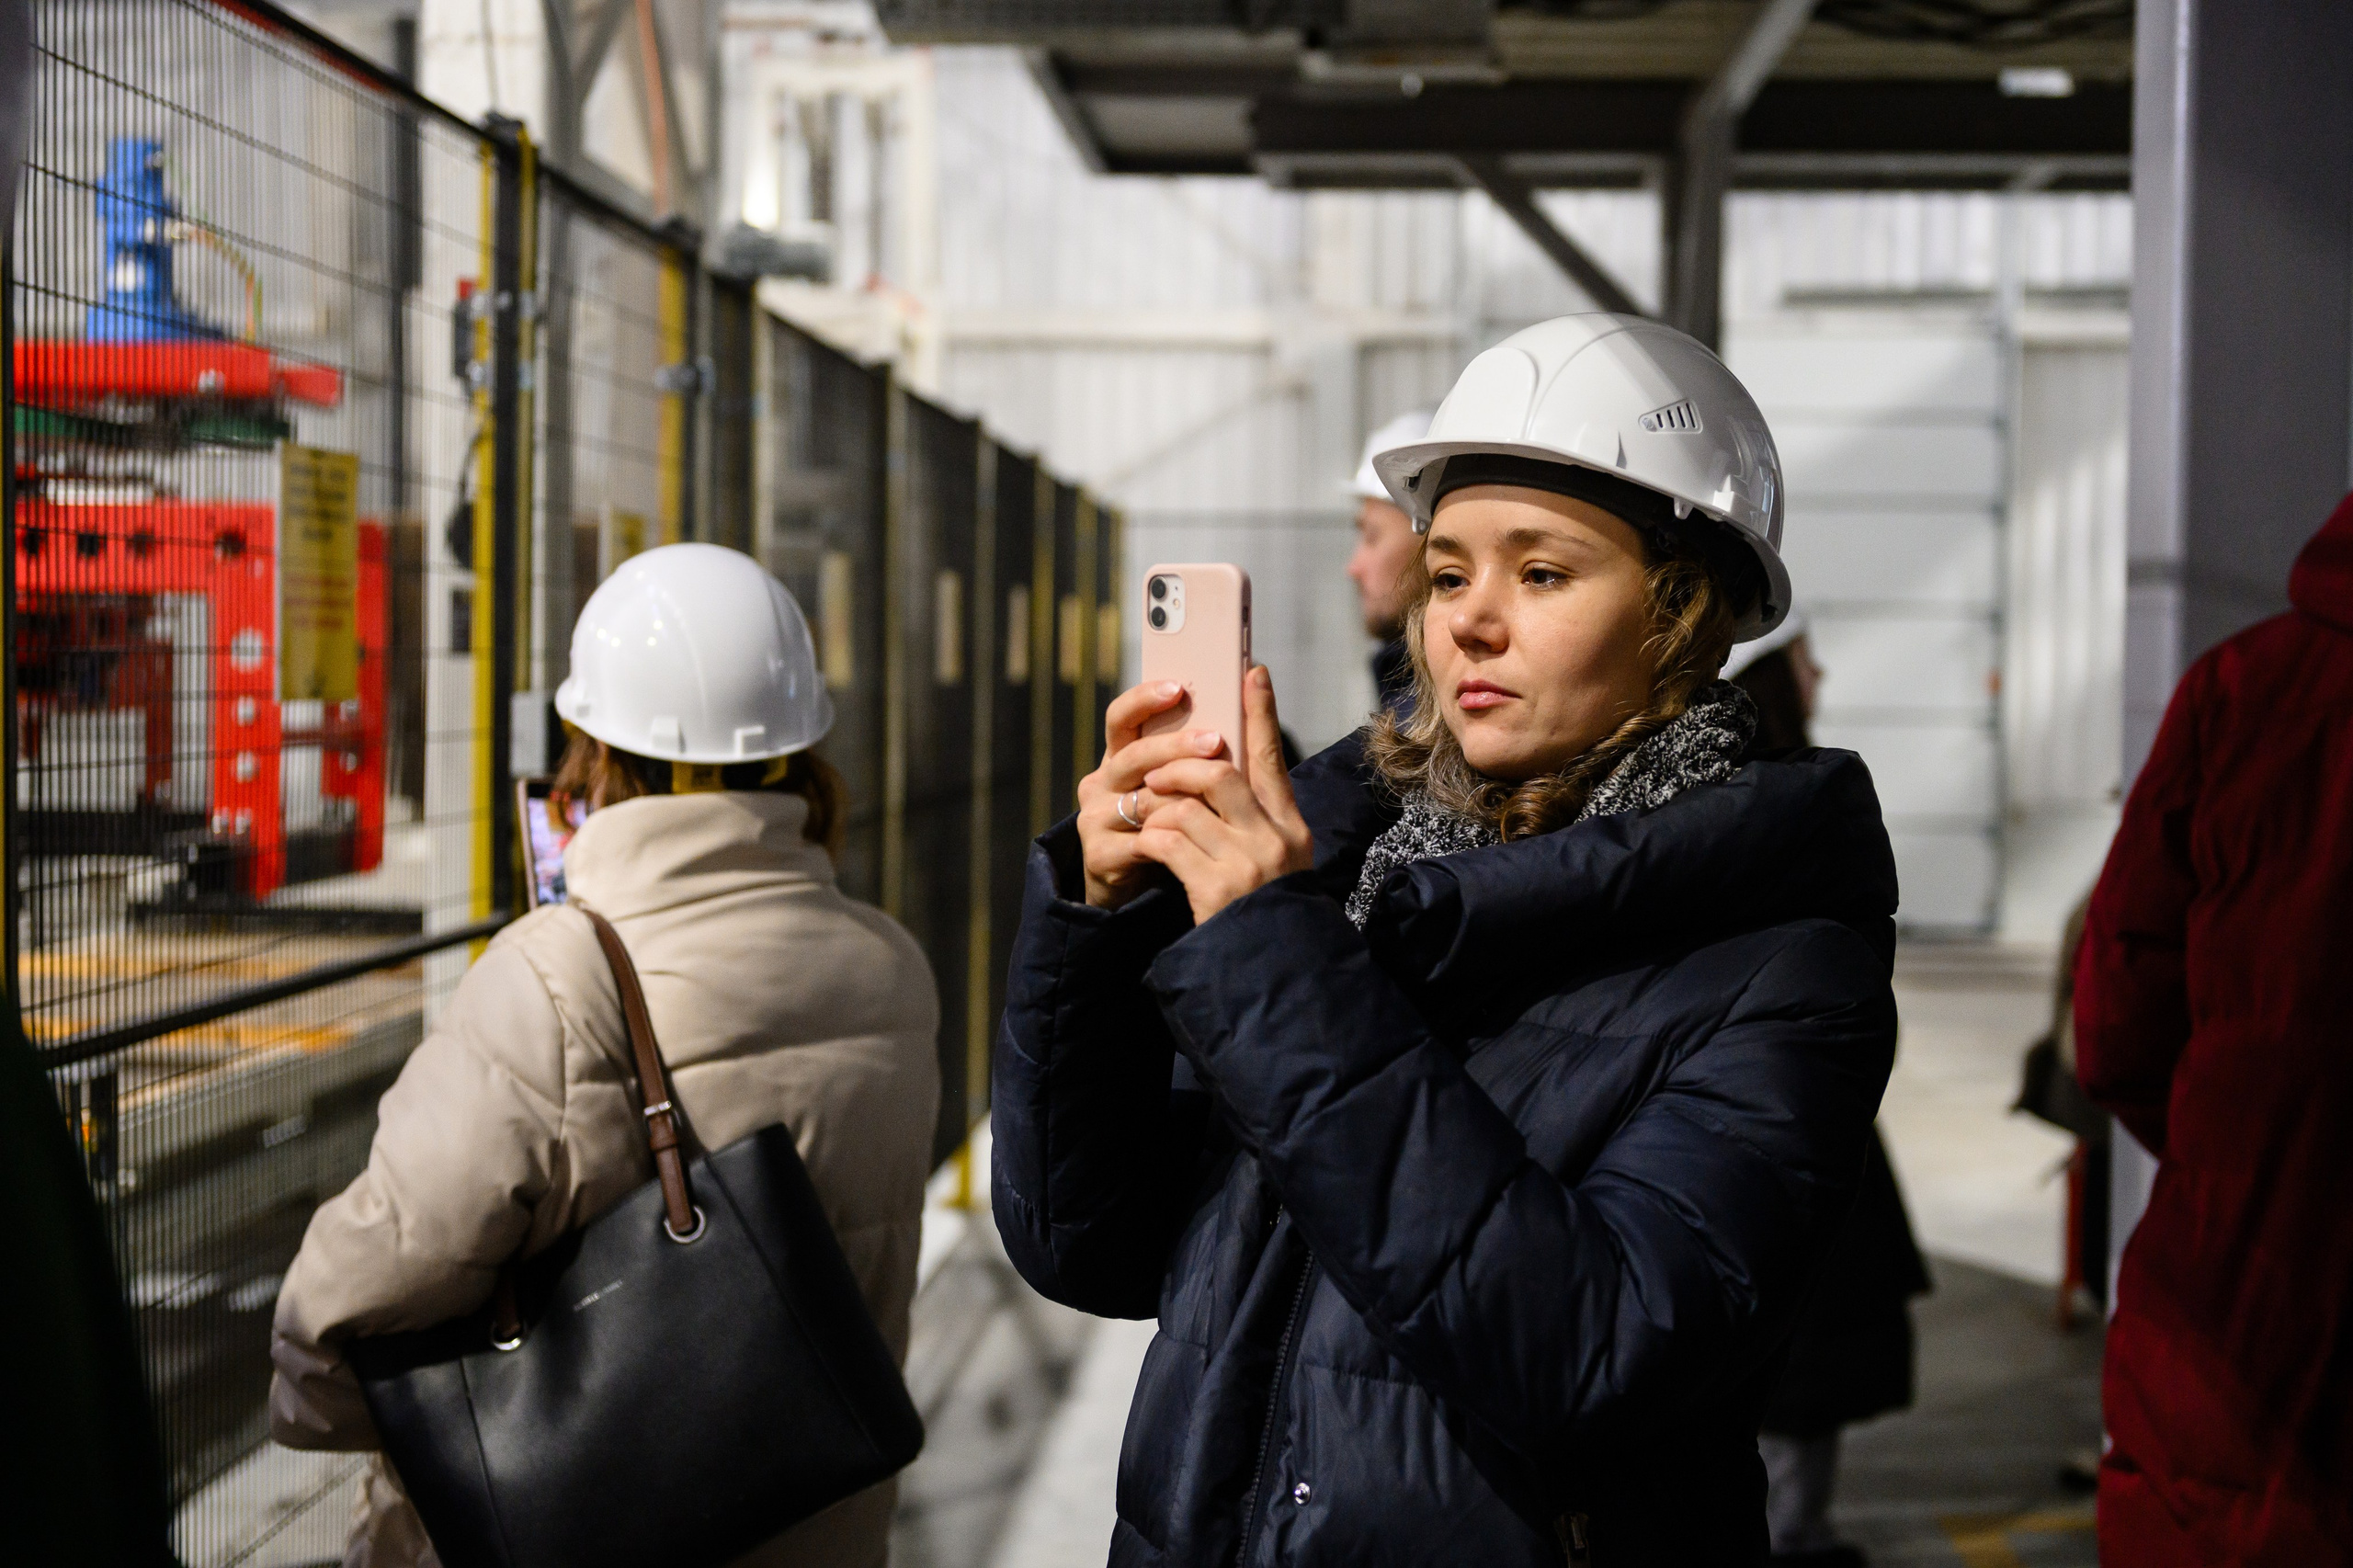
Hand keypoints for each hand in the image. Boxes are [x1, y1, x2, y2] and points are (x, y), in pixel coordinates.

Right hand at [1077, 681, 1228, 908]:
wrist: (1139, 895)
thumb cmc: (1172, 831)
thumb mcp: (1181, 789)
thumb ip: (1195, 758)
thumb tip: (1240, 710)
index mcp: (1120, 758)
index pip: (1121, 717)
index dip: (1144, 699)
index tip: (1178, 687)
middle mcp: (1101, 782)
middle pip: (1134, 754)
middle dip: (1176, 745)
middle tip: (1215, 740)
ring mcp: (1094, 818)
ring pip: (1140, 798)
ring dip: (1182, 796)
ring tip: (1217, 795)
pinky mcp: (1098, 855)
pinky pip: (1141, 841)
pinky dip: (1173, 839)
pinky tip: (1201, 838)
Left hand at [1134, 666, 1313, 925]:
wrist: (1275, 968)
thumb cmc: (1267, 910)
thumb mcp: (1279, 860)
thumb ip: (1257, 819)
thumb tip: (1220, 772)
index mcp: (1290, 827)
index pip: (1272, 758)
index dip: (1261, 712)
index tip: (1252, 671)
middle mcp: (1273, 840)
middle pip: (1220, 775)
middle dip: (1180, 767)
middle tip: (1157, 772)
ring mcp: (1246, 865)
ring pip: (1186, 808)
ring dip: (1157, 807)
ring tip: (1145, 815)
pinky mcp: (1215, 889)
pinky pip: (1168, 843)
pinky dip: (1151, 838)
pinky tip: (1145, 847)